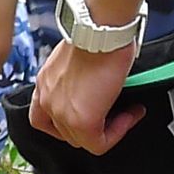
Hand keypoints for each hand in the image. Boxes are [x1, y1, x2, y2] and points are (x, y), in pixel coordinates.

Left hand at [30, 37, 143, 153]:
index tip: (94, 109)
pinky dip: (117, 133)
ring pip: (82, 140)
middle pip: (66, 132)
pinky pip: (99, 144)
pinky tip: (129, 116)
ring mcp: (62, 112)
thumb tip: (97, 87)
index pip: (46, 118)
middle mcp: (48, 99)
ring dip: (107, 130)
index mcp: (45, 83)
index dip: (71, 120)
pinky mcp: (82, 121)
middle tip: (115, 113)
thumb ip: (79, 79)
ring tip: (125, 114)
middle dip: (94, 124)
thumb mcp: (77, 58)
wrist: (100, 30)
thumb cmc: (95, 33)